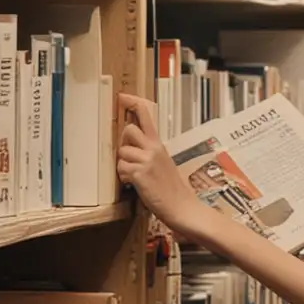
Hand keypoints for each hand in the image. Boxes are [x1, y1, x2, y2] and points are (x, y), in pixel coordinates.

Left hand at [117, 95, 202, 236]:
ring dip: (123, 166)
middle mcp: (153, 148)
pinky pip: (121, 169)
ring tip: (133, 177)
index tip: (123, 96)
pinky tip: (133, 185)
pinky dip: (124, 178)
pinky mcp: (140, 174)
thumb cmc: (172, 188)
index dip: (133, 104)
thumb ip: (150, 152)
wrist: (182, 207)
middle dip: (123, 142)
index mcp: (159, 144)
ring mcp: (147, 160)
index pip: (147, 117)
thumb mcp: (164, 163)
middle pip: (128, 130)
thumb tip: (132, 147)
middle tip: (128, 156)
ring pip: (121, 153)